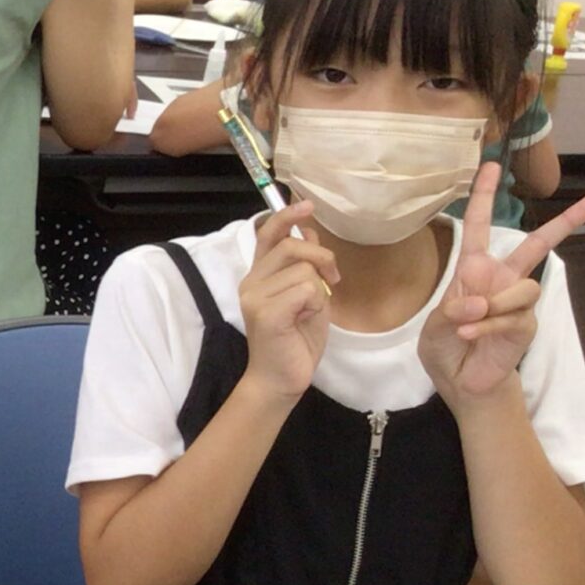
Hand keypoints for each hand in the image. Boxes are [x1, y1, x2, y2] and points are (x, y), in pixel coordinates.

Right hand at [237, 201, 336, 402]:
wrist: (281, 379)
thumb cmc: (295, 340)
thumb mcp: (307, 295)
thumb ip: (304, 266)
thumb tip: (309, 234)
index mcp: (258, 276)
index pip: (268, 234)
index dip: (287, 217)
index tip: (308, 205)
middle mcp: (251, 282)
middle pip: (290, 246)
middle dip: (321, 257)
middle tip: (333, 279)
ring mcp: (255, 297)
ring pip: (303, 270)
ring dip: (319, 290)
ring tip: (312, 311)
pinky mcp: (265, 312)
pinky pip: (305, 290)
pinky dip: (316, 305)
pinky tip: (305, 321)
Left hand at [421, 164, 584, 404]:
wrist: (462, 382)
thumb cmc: (446, 348)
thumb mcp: (435, 324)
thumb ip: (453, 308)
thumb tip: (477, 300)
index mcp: (475, 270)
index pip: (480, 228)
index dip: (484, 196)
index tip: (490, 165)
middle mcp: (502, 279)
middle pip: (538, 244)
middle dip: (567, 222)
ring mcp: (518, 302)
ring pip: (522, 288)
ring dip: (490, 306)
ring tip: (467, 322)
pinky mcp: (526, 324)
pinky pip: (512, 317)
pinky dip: (486, 327)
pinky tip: (470, 336)